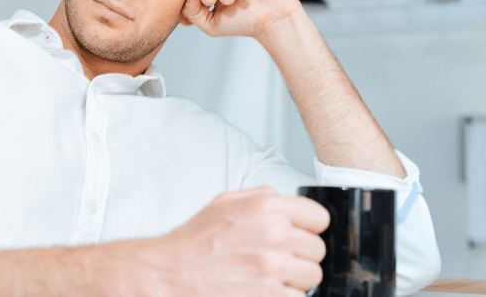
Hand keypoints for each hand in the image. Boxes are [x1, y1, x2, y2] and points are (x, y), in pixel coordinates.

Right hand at [148, 186, 328, 295]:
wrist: (166, 275)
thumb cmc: (193, 243)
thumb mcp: (226, 203)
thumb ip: (263, 197)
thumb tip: (292, 204)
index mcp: (266, 207)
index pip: (319, 218)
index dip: (307, 230)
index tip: (297, 238)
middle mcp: (274, 235)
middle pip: (317, 250)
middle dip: (299, 258)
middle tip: (274, 262)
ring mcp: (273, 269)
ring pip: (312, 277)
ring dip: (293, 281)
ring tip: (266, 279)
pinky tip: (262, 293)